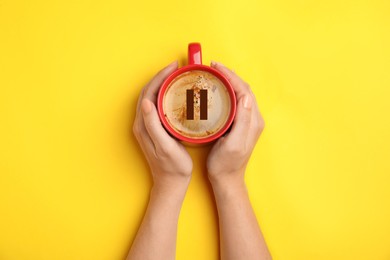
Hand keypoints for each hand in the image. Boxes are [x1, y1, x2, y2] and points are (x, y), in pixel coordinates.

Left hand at [133, 61, 192, 190]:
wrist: (171, 182)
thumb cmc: (172, 167)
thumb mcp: (165, 147)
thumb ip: (154, 125)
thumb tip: (146, 103)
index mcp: (144, 125)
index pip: (149, 93)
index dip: (160, 78)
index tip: (173, 67)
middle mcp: (142, 123)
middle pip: (149, 92)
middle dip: (161, 77)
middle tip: (176, 67)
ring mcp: (147, 126)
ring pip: (152, 97)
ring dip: (162, 84)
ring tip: (176, 75)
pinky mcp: (154, 129)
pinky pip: (157, 105)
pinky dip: (165, 94)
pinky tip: (175, 93)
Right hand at [207, 61, 264, 186]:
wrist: (226, 179)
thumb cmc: (226, 164)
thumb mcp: (234, 144)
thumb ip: (243, 121)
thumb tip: (247, 96)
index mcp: (253, 121)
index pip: (244, 90)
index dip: (230, 76)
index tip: (216, 67)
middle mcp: (253, 119)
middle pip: (243, 89)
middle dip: (229, 75)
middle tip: (212, 68)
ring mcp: (247, 121)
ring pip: (239, 94)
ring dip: (228, 82)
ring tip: (214, 75)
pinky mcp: (240, 125)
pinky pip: (235, 102)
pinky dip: (226, 92)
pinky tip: (216, 91)